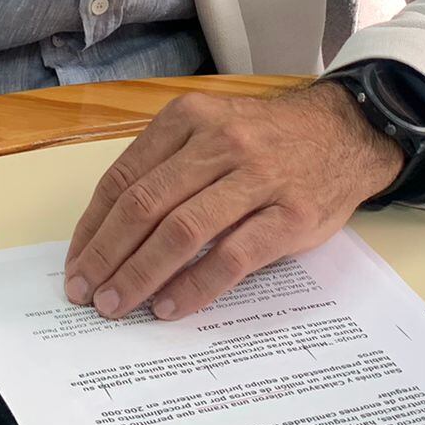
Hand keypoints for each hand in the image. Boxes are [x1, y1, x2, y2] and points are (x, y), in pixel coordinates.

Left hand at [63, 85, 402, 321]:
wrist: (347, 132)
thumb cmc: (268, 139)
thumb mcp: (213, 127)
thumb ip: (168, 166)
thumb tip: (111, 232)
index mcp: (190, 118)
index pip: (124, 177)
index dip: (93, 226)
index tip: (77, 262)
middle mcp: (220, 142)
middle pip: (145, 205)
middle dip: (107, 255)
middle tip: (86, 292)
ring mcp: (257, 178)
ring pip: (181, 231)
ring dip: (140, 274)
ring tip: (117, 305)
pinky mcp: (290, 215)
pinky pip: (231, 257)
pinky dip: (194, 286)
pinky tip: (169, 307)